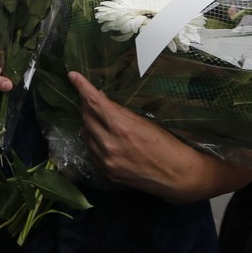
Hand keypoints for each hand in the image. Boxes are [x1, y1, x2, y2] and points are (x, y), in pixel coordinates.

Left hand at [69, 72, 251, 201]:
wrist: (178, 177)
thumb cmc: (168, 145)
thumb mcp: (147, 122)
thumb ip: (122, 112)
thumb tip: (103, 101)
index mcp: (122, 128)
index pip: (95, 103)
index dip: (82, 87)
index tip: (72, 76)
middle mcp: (110, 145)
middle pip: (86, 117)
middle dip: (86, 104)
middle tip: (89, 96)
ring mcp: (106, 161)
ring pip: (85, 134)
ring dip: (88, 122)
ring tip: (97, 116)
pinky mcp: (107, 173)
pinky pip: (91, 151)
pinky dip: (93, 140)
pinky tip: (101, 136)